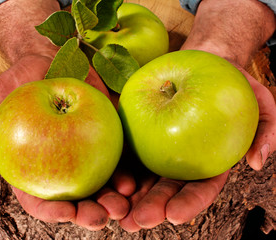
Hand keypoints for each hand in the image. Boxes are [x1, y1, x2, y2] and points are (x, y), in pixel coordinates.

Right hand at [0, 54, 128, 229]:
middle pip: (76, 200)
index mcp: (34, 165)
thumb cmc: (23, 79)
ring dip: (112, 201)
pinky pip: (118, 162)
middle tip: (102, 216)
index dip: (52, 211)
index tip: (67, 214)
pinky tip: (133, 181)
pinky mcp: (106, 140)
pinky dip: (126, 175)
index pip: (40, 199)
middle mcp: (62, 166)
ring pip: (101, 187)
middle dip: (88, 214)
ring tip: (123, 204)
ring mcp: (86, 155)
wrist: (56, 57)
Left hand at [114, 0, 275, 229]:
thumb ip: (265, 131)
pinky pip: (128, 150)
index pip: (199, 189)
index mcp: (208, 162)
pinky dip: (118, 167)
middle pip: (166, 188)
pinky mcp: (141, 132)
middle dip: (152, 207)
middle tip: (137, 221)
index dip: (188, 203)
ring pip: (142, 176)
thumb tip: (257, 162)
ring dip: (128, 196)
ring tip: (115, 211)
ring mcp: (159, 147)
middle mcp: (181, 160)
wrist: (205, 60)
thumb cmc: (234, 83)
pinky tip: (107, 179)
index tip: (174, 214)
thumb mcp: (260, 102)